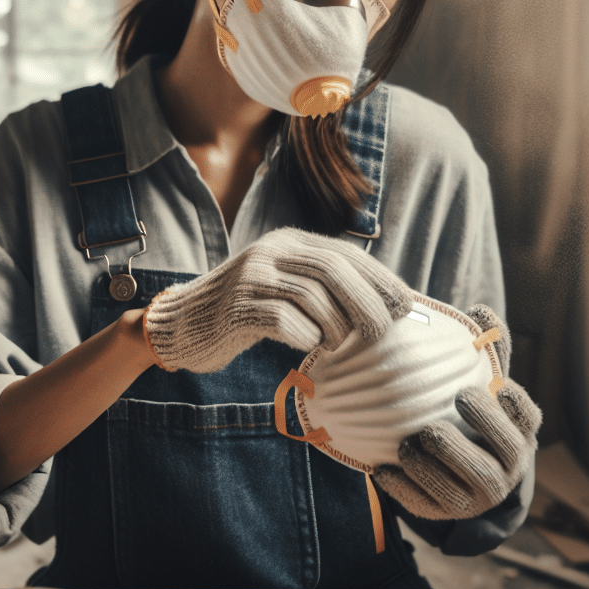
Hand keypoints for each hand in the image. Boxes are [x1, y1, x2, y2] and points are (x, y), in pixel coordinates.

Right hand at [141, 227, 414, 372]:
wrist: (182, 325)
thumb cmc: (245, 313)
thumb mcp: (284, 287)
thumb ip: (323, 287)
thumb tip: (386, 306)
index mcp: (288, 242)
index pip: (345, 254)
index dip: (380, 278)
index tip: (405, 305)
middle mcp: (271, 252)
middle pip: (333, 270)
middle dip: (367, 303)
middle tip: (382, 332)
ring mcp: (252, 277)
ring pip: (313, 297)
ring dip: (336, 328)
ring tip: (336, 344)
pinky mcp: (237, 308)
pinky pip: (285, 321)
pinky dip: (306, 338)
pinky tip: (307, 346)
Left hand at [370, 307, 541, 519]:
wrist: (456, 477)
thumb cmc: (469, 419)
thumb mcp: (479, 386)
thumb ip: (484, 352)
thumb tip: (480, 308)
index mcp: (517, 434)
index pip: (528, 419)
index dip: (517, 406)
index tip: (499, 387)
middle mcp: (505, 469)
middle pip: (502, 453)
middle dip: (481, 426)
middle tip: (457, 399)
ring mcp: (475, 497)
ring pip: (461, 487)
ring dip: (436, 463)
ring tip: (411, 440)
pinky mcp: (444, 515)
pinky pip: (425, 506)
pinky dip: (403, 488)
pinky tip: (383, 468)